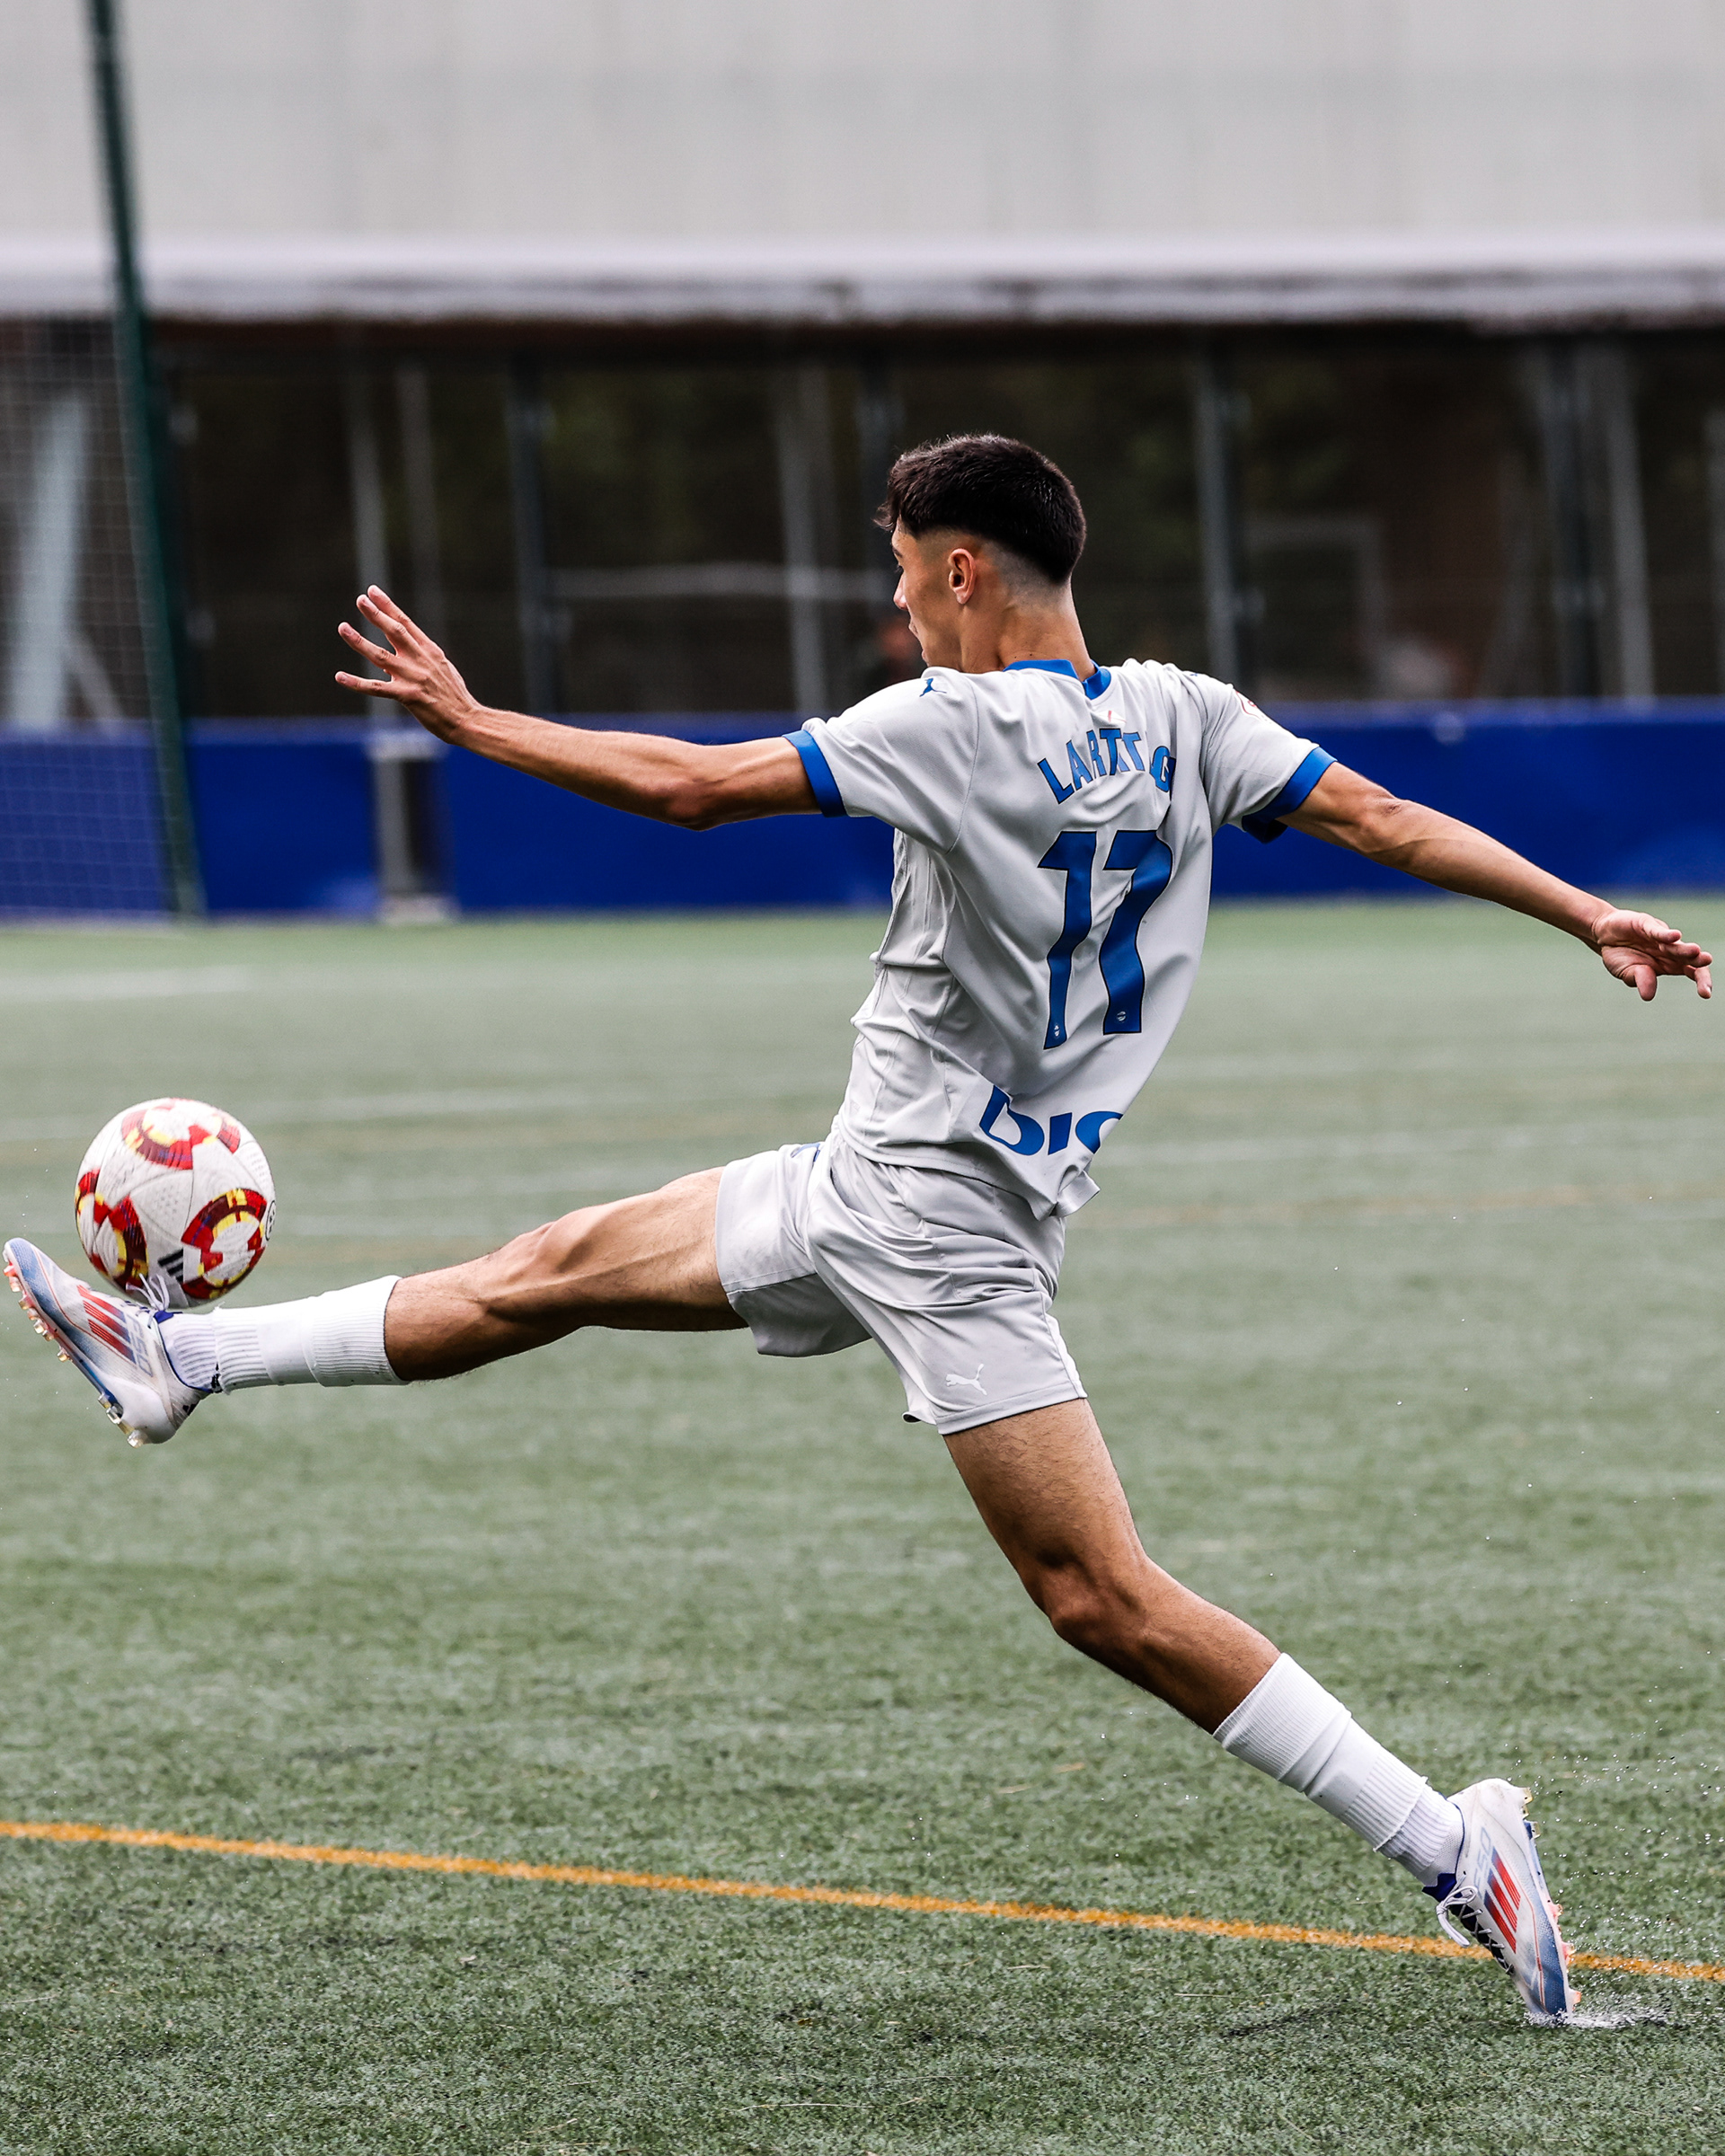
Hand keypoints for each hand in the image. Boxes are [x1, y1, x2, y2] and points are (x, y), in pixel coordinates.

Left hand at [335, 587, 478, 741]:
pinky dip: (356, 683)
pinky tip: (339, 676)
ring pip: (380, 656)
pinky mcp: (407, 696)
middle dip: (376, 615)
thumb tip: (390, 663)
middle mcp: (420, 660)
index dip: (388, 606)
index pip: (406, 623)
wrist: (467, 719)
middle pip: (394, 631)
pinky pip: (376, 688)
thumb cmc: (454, 697)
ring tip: (343, 627)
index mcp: (430, 651)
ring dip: (359, 641)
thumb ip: (418, 661)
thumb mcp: (441, 671)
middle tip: (361, 600)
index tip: (373, 592)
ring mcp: (413, 677)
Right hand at [1588, 907, 1712, 999]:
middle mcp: (1669, 951)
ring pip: (1675, 944)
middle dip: (1698, 961)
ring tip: (1694, 951)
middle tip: (1706, 961)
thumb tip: (1648, 996)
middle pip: (1689, 958)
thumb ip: (1639, 980)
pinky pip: (1657, 930)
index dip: (1702, 981)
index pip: (1692, 972)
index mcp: (1670, 965)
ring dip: (1684, 948)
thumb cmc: (1620, 956)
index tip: (1706, 994)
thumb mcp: (1627, 972)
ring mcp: (1659, 937)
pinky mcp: (1646, 924)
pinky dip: (1665, 934)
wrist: (1603, 935)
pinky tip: (1674, 936)